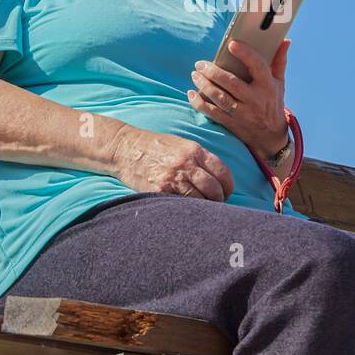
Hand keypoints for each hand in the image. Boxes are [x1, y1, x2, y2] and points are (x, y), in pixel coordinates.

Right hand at [109, 125, 234, 201]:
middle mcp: (186, 163)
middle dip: (219, 199)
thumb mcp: (181, 144)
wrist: (125, 148)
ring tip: (203, 209)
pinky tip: (188, 209)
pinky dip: (187, 209)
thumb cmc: (155, 147)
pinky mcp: (160, 190)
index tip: (227, 193)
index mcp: (194, 150)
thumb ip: (200, 158)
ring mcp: (173, 178)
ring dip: (204, 207)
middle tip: (216, 204)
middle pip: (214, 189)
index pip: (222, 172)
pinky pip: (181, 204)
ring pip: (200, 199)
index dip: (228, 186)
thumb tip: (219, 178)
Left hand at [188, 38, 290, 158]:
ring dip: (204, 86)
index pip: (257, 66)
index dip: (245, 54)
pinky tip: (191, 94)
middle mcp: (255, 99)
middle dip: (214, 72)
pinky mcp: (232, 124)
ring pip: (220, 98)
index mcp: (267, 86)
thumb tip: (285, 41)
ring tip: (195, 75)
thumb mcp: (279, 83)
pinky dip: (199, 104)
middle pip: (232, 83)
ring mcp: (243, 113)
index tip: (231, 44)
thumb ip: (279, 61)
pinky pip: (213, 113)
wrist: (271, 137)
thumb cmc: (273, 103)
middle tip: (200, 64)